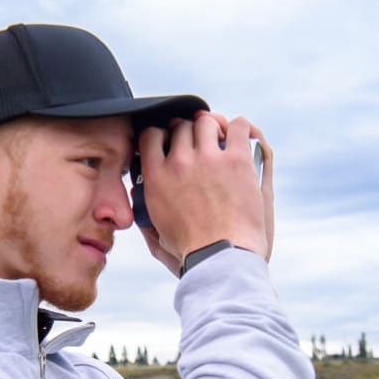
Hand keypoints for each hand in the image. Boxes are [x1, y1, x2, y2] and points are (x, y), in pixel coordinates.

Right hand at [135, 112, 272, 275]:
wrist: (222, 256)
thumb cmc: (192, 253)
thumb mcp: (156, 238)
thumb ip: (144, 219)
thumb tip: (137, 198)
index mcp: (156, 176)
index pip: (151, 135)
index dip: (162, 133)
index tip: (170, 141)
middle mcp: (179, 162)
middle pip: (181, 126)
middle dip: (188, 130)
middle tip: (199, 142)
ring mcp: (208, 158)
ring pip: (206, 122)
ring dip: (212, 127)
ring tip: (220, 139)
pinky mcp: (236, 159)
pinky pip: (237, 126)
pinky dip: (239, 127)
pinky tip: (241, 136)